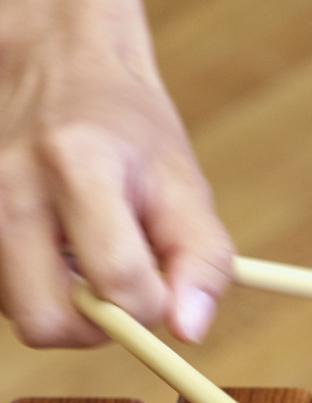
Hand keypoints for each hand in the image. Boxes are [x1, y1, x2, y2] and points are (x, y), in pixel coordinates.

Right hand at [0, 0, 229, 347]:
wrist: (58, 70)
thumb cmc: (131, 134)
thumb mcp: (184, 186)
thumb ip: (201, 261)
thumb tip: (189, 332)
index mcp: (77, 167)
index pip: (118, 282)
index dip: (153, 305)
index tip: (164, 286)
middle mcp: (8, 187)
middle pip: (47, 321)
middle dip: (97, 327)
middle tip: (122, 291)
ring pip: (18, 315)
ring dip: (64, 306)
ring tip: (86, 254)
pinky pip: (0, 296)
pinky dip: (35, 289)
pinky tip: (52, 250)